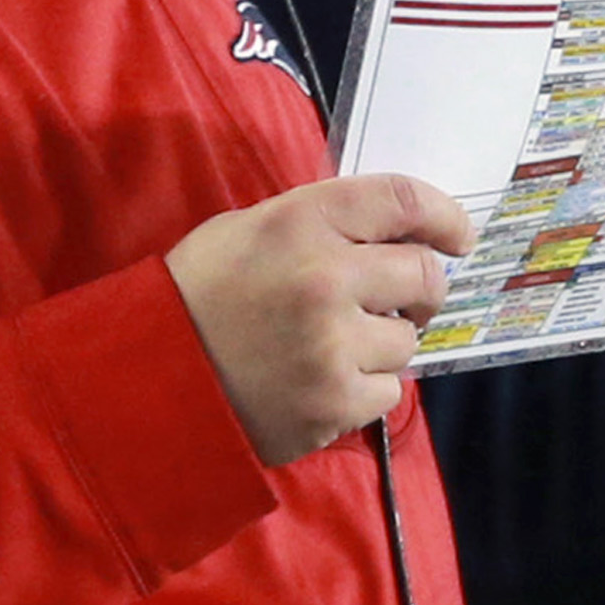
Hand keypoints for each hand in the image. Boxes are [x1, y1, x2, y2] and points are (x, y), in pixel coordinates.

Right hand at [167, 173, 471, 463]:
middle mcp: (325, 278)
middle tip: (395, 301)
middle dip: (419, 288)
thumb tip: (398, 231)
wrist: (147, 381)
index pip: (403, 200)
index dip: (443, 215)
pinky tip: (321, 382)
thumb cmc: (197, 297)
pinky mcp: (333, 404)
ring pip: (408, 339)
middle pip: (424, 273)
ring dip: (384, 344)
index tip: (457, 235)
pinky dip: (365, 389)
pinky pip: (390, 392)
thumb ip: (323, 224)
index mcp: (302, 222)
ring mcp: (332, 345)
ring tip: (332, 347)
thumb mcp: (249, 230)